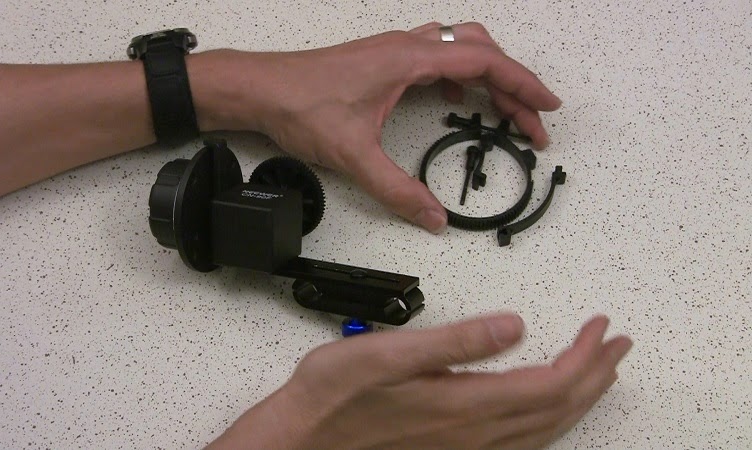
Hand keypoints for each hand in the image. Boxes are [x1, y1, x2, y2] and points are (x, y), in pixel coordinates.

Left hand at [198, 23, 561, 232]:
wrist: (260, 89)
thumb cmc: (299, 106)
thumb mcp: (353, 155)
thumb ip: (397, 189)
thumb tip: (433, 216)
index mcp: (408, 60)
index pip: (483, 62)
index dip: (522, 83)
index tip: (546, 106)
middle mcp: (406, 48)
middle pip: (479, 51)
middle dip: (511, 83)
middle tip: (529, 119)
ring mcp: (394, 51)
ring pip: (458, 49)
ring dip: (486, 75)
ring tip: (502, 110)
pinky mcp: (382, 60)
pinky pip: (434, 57)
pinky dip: (455, 75)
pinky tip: (450, 99)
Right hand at [209, 314, 631, 449]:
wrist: (305, 439)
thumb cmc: (336, 395)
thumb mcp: (390, 353)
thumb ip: (457, 341)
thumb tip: (513, 325)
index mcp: (466, 404)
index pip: (549, 381)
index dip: (584, 355)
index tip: (600, 327)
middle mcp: (476, 435)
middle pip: (558, 408)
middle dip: (596, 374)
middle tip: (617, 344)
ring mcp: (467, 449)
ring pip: (546, 429)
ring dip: (580, 399)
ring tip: (599, 373)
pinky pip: (523, 443)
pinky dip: (551, 422)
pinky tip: (549, 413)